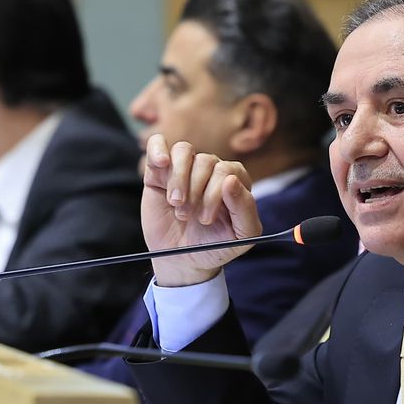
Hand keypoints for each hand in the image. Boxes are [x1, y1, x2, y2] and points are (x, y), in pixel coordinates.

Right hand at [141, 134, 262, 287]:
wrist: (182, 260)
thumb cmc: (215, 246)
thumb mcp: (241, 235)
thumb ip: (245, 209)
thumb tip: (231, 180)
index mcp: (234, 181)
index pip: (228, 170)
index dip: (216, 193)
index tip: (206, 220)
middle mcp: (211, 170)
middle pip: (206, 161)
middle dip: (197, 192)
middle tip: (188, 217)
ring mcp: (184, 169)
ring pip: (184, 151)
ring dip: (179, 178)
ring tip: (176, 203)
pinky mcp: (158, 172)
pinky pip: (158, 144)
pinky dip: (158, 149)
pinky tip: (161, 163)